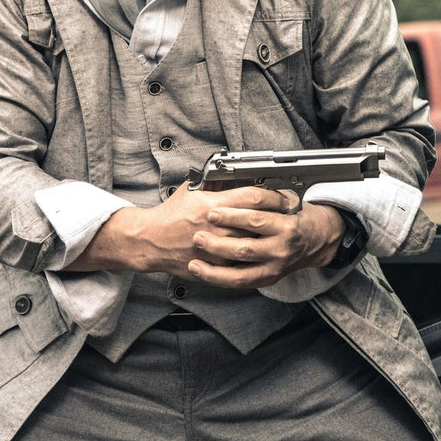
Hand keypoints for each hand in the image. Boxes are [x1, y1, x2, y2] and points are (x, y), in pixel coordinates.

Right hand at [68, 182, 293, 279]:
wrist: (151, 240)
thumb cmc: (170, 215)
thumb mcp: (191, 191)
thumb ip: (211, 184)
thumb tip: (231, 176)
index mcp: (211, 204)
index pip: (252, 197)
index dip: (272, 197)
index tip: (282, 198)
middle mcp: (215, 226)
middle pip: (257, 221)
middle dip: (277, 218)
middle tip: (289, 216)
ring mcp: (214, 248)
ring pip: (252, 245)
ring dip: (268, 240)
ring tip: (279, 236)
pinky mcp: (212, 265)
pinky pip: (239, 265)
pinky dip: (253, 260)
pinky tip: (262, 256)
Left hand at [186, 198, 347, 288]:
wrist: (318, 240)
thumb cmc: (297, 217)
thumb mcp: (284, 202)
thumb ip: (259, 200)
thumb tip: (227, 187)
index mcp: (286, 226)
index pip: (256, 220)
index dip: (231, 216)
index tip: (211, 211)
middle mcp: (281, 249)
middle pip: (246, 248)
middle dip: (218, 243)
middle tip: (198, 236)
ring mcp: (274, 267)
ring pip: (240, 272)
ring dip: (214, 266)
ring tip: (195, 258)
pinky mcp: (268, 279)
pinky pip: (240, 282)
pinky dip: (219, 279)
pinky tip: (203, 272)